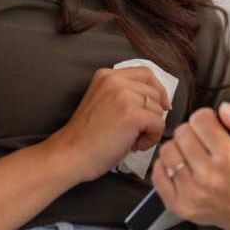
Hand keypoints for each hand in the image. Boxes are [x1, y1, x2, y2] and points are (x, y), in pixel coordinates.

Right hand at [45, 67, 169, 183]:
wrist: (69, 155)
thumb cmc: (86, 137)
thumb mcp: (104, 102)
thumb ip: (125, 93)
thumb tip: (159, 100)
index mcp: (107, 75)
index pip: (146, 73)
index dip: (158, 90)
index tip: (161, 106)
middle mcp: (115, 81)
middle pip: (155, 93)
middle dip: (152, 114)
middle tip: (135, 132)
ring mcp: (124, 96)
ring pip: (158, 110)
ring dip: (150, 128)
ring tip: (130, 140)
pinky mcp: (132, 114)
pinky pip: (159, 124)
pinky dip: (151, 139)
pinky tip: (134, 146)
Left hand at [151, 103, 229, 229]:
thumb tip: (223, 109)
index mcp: (229, 157)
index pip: (200, 119)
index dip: (205, 117)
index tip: (210, 125)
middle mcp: (209, 176)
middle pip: (182, 132)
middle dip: (191, 131)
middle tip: (201, 140)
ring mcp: (191, 192)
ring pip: (167, 151)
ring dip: (177, 147)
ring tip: (190, 153)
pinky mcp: (177, 204)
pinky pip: (157, 174)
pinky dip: (166, 166)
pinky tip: (180, 167)